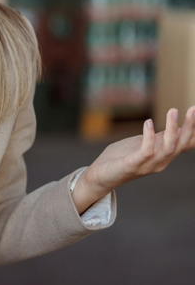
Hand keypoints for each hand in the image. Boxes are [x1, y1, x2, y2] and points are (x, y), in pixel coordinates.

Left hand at [72, 106, 194, 213]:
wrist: (100, 175)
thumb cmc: (121, 158)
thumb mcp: (143, 144)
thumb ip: (159, 138)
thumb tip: (175, 126)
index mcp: (163, 156)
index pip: (185, 144)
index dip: (193, 130)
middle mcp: (160, 162)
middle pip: (181, 145)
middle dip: (189, 127)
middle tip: (193, 109)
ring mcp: (148, 165)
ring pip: (168, 148)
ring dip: (172, 129)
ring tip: (173, 111)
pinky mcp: (133, 165)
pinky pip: (147, 151)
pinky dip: (149, 137)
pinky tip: (148, 122)